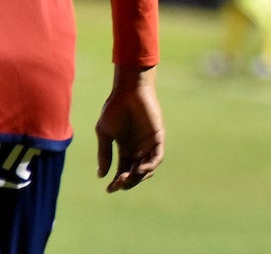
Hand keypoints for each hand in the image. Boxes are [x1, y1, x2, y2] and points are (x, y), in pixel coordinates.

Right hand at [96, 65, 164, 192]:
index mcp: (124, 149)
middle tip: (118, 184)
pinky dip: (150, 166)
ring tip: (126, 178)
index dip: (117, 182)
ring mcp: (148, 144)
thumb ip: (105, 153)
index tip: (109, 189)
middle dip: (127, 182)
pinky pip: (157, 156)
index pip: (122, 171)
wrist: (128, 92)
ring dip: (138, 177)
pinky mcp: (157, 137)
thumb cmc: (115, 109)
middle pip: (134, 173)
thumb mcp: (105, 134)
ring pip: (147, 168)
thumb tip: (101, 175)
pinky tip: (139, 169)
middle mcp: (138, 149)